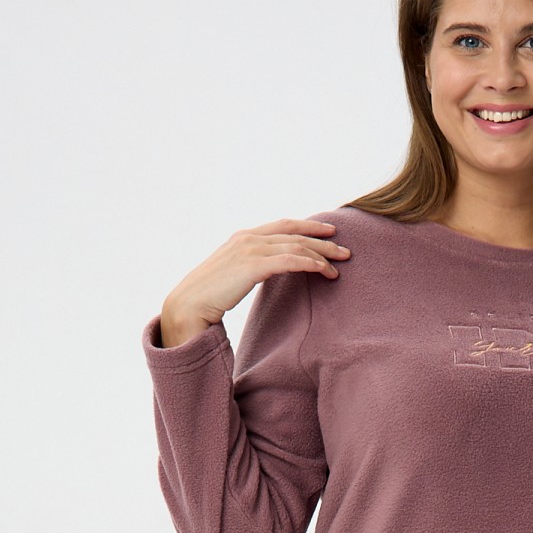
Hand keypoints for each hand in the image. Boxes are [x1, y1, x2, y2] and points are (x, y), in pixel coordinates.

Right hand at [158, 218, 351, 346]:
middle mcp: (248, 238)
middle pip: (295, 234)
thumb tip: (266, 272)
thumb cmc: (208, 297)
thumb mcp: (232, 275)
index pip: (283, 226)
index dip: (308, 227)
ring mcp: (250, 250)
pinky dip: (310, 263)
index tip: (329, 232)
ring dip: (321, 255)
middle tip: (345, 250)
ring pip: (296, 246)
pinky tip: (323, 270)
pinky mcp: (253, 266)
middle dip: (323, 241)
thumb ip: (250, 267)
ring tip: (339, 266)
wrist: (188, 306)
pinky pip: (290, 260)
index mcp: (243, 237)